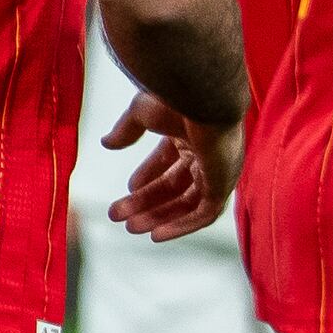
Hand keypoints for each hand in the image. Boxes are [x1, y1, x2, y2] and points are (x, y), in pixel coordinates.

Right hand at [101, 92, 233, 239]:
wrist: (201, 97)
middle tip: (120, 216)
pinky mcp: (225, 182)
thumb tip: (108, 143)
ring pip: (189, 202)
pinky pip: (206, 213)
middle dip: (148, 202)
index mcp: (191, 132)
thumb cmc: (176, 97)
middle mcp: (207, 151)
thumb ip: (126, 130)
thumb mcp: (142, 113)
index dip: (148, 178)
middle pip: (176, 185)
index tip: (128, 191)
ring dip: (160, 216)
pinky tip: (158, 234)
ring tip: (132, 227)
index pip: (170, 162)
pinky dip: (183, 225)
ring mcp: (218, 168)